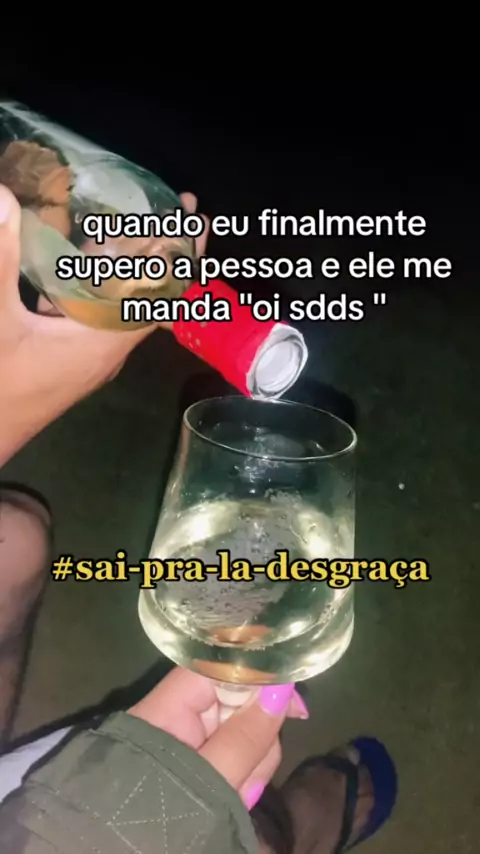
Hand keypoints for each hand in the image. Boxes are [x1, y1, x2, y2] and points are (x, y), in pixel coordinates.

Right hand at [0, 186, 208, 461]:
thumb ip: (1, 260)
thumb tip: (3, 197)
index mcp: (105, 338)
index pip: (161, 292)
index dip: (181, 254)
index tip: (196, 216)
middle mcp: (106, 344)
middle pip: (147, 290)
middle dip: (162, 248)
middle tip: (175, 205)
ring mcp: (86, 350)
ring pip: (119, 299)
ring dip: (127, 261)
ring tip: (133, 218)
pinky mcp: (66, 352)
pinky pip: (92, 308)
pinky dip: (95, 278)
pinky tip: (81, 253)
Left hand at [129, 668, 308, 810]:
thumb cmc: (162, 816)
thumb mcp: (209, 781)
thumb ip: (244, 737)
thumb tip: (280, 688)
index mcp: (168, 707)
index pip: (218, 671)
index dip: (259, 679)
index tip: (295, 707)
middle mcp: (180, 718)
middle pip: (238, 702)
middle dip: (256, 738)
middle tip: (250, 779)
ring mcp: (192, 743)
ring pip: (244, 730)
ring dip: (253, 763)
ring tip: (241, 795)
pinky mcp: (202, 765)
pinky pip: (237, 756)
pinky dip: (245, 775)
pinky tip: (240, 795)